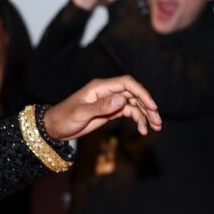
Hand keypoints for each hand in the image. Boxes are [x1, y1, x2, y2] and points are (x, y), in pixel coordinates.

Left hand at [43, 76, 159, 139]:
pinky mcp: (110, 111)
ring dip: (145, 114)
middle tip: (157, 121)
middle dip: (148, 106)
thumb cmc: (64, 117)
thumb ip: (102, 106)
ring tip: (155, 127)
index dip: (142, 92)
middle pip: (134, 94)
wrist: (55, 128)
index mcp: (101, 87)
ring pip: (134, 104)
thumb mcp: (81, 113)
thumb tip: (122, 100)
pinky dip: (137, 119)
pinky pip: (128, 112)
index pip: (127, 83)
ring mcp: (110, 101)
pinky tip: (142, 129)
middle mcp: (108, 92)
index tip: (152, 106)